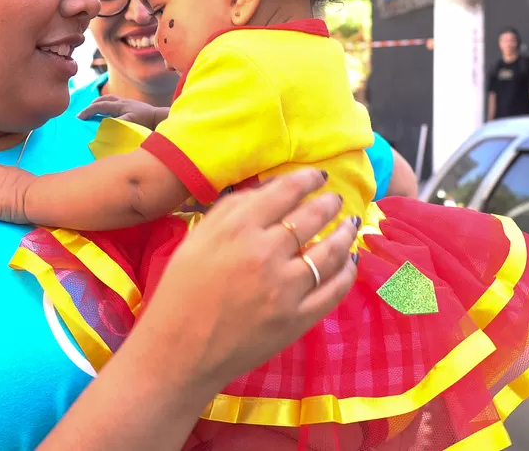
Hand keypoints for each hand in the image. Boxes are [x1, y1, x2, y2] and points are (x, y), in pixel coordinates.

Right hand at [78, 95, 168, 128]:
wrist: (158, 117)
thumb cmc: (145, 121)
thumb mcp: (130, 122)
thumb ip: (117, 122)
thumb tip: (104, 123)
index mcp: (118, 106)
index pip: (98, 106)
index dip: (87, 111)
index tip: (79, 118)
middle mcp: (121, 101)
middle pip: (102, 100)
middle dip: (92, 105)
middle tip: (84, 113)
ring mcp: (126, 102)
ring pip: (109, 99)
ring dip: (99, 103)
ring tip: (94, 110)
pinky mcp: (131, 105)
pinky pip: (115, 102)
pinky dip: (108, 105)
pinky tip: (109, 112)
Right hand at [131, 168, 359, 397]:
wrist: (180, 351)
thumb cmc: (182, 291)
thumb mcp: (198, 238)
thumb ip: (232, 209)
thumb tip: (268, 190)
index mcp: (238, 228)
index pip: (286, 191)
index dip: (308, 179)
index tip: (318, 178)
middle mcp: (265, 253)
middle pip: (313, 216)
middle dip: (331, 204)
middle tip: (337, 201)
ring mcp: (285, 288)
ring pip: (331, 251)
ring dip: (345, 234)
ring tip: (349, 227)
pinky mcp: (297, 319)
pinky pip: (335, 289)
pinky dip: (347, 272)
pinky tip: (349, 262)